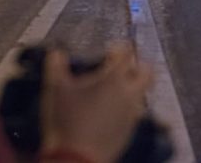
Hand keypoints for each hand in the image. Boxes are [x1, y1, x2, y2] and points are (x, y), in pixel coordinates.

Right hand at [40, 44, 151, 162]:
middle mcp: (128, 95)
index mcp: (112, 79)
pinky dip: (125, 107)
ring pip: (142, 95)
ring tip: (112, 89)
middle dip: (138, 66)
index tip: (110, 50)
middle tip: (122, 67)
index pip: (126, 54)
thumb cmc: (66, 119)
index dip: (119, 48)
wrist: (76, 159)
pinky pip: (134, 113)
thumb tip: (56, 53)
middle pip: (146, 73)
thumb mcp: (54, 87)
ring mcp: (131, 115)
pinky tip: (108, 110)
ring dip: (131, 88)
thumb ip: (55, 64)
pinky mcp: (129, 132)